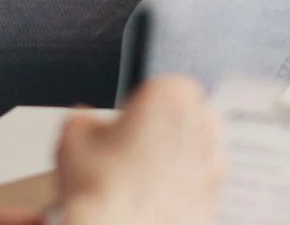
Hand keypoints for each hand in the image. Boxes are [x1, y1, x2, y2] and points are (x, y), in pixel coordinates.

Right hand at [53, 76, 223, 224]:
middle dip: (156, 133)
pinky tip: (150, 199)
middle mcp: (204, 122)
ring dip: (169, 161)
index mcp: (172, 93)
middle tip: (125, 155)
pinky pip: (195, 183)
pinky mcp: (217, 193)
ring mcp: (215, 159)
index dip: (133, 110)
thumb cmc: (105, 189)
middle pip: (178, 119)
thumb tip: (84, 122)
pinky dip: (179, 189)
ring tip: (133, 183)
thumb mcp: (72, 138)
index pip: (156, 89)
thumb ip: (83, 118)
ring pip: (190, 152)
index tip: (121, 126)